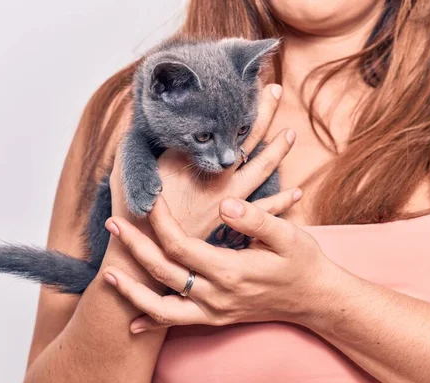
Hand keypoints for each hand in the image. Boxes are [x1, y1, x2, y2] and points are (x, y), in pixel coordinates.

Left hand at [101, 194, 338, 332]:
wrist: (314, 299)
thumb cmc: (302, 263)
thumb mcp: (288, 236)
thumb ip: (256, 219)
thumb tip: (225, 204)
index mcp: (231, 271)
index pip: (181, 245)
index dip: (160, 221)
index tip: (149, 197)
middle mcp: (217, 296)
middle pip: (163, 272)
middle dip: (134, 247)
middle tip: (113, 224)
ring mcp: (215, 311)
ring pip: (162, 308)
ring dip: (132, 292)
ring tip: (107, 276)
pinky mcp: (216, 318)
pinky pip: (177, 324)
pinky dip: (152, 322)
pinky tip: (133, 322)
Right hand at [108, 84, 290, 239]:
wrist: (147, 256)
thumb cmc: (135, 212)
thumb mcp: (131, 167)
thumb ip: (144, 143)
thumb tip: (153, 116)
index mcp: (192, 157)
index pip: (220, 121)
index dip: (235, 101)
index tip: (247, 80)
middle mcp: (214, 174)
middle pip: (245, 137)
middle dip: (261, 112)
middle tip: (274, 90)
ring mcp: (228, 199)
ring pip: (261, 167)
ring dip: (278, 148)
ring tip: (291, 132)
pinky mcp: (234, 222)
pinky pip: (266, 209)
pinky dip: (283, 200)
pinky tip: (298, 191)